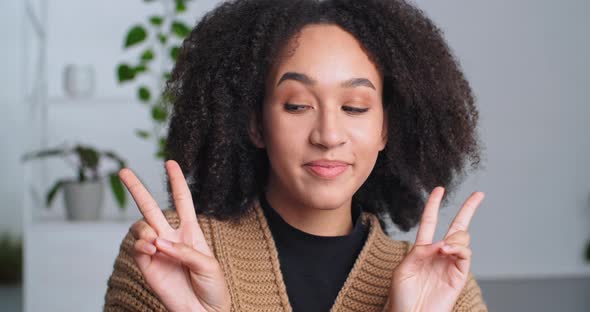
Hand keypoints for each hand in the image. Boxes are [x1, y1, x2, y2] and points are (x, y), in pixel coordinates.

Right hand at [119, 160, 230, 311]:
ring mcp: (157, 251)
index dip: (177, 181)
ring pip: (140, 227)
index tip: (170, 162)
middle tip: (123, 171)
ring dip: (144, 229)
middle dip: (137, 188)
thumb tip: (160, 242)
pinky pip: (137, 247)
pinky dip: (142, 244)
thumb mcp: (209, 265)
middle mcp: (171, 237)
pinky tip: (152, 249)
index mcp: (191, 232)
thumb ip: (185, 251)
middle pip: (150, 207)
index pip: (182, 200)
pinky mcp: (147, 266)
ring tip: (155, 242)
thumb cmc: (213, 288)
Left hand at [388, 187, 484, 311]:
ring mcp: (451, 264)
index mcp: (422, 249)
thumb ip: (419, 252)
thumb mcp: (403, 268)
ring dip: (454, 238)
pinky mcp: (459, 275)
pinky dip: (458, 248)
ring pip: (462, 239)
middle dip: (468, 209)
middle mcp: (439, 253)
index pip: (430, 222)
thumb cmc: (401, 296)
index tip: (439, 189)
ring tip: (443, 249)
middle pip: (457, 226)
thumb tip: (440, 244)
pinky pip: (465, 254)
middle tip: (479, 194)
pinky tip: (447, 251)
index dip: (434, 205)